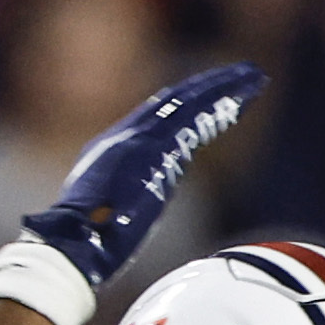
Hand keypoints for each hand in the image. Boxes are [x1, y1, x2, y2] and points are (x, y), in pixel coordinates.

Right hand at [21, 63, 262, 289]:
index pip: (155, 120)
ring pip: (189, 102)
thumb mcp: (103, 220)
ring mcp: (140, 139)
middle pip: (174, 103)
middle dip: (208, 88)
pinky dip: (222, 100)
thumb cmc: (83, 248)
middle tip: (241, 76)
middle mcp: (125, 137)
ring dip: (223, 89)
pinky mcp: (156, 149)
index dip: (185, 106)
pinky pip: (196, 114)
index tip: (212, 101)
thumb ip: (122, 205)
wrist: (70, 246)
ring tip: (253, 77)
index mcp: (111, 152)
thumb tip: (125, 215)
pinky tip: (245, 92)